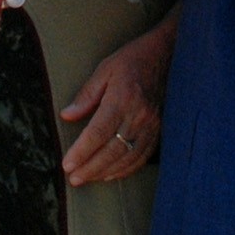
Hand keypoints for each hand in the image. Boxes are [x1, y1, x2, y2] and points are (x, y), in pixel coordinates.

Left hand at [60, 16, 175, 185]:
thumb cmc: (133, 60)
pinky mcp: (159, 130)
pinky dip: (126, 169)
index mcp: (122, 98)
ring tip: (88, 178)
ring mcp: (151, 125)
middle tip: (74, 178)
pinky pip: (142, 156)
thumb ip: (86, 95)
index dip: (82, 151)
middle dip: (91, 168)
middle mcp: (138, 115)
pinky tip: (111, 174)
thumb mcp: (105, 69)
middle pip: (112, 150)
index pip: (98, 132)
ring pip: (127, 157)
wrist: (167, 56)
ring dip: (106, 172)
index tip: (68, 164)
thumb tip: (67, 115)